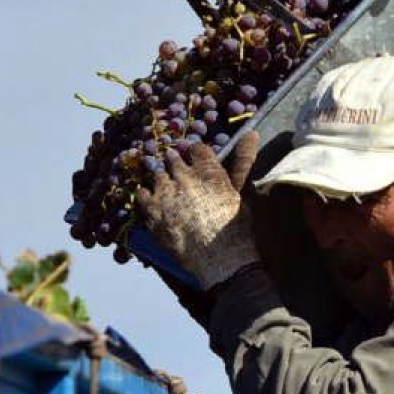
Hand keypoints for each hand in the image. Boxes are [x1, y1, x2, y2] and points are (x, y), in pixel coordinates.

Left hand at [136, 133, 261, 289]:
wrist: (220, 260)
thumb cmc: (237, 229)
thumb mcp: (242, 193)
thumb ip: (243, 162)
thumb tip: (252, 133)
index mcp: (208, 171)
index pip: (196, 149)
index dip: (196, 154)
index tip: (196, 160)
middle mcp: (184, 178)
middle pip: (173, 159)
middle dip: (175, 163)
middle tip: (179, 172)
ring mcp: (165, 195)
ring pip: (157, 175)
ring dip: (161, 178)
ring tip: (167, 187)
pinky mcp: (152, 213)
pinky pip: (141, 195)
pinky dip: (145, 194)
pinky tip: (149, 198)